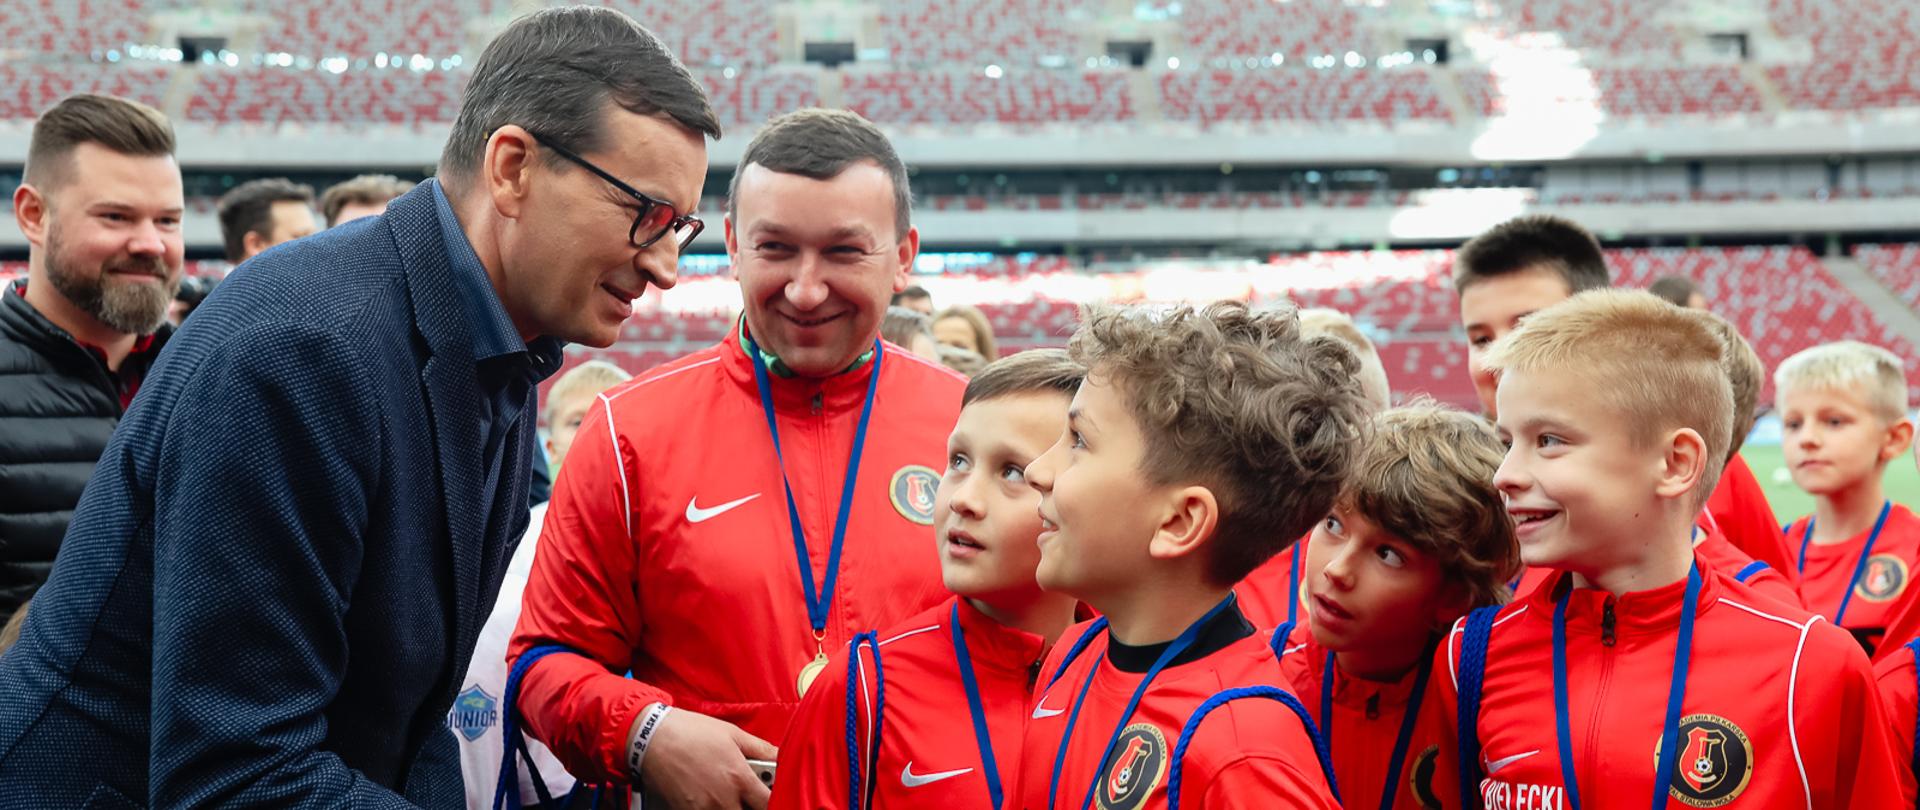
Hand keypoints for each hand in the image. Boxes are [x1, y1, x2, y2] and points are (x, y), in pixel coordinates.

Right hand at [639, 709, 777, 809]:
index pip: (768, 804)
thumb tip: (780, 756)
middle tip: (748, 796)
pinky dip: (712, 809)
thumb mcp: (732, 733)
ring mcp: (703, 809)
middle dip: (751, 806)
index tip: (769, 796)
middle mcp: (723, 799)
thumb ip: (760, 748)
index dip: (772, 801)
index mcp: (739, 778)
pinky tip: (710, 798)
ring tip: (728, 795)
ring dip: (732, 807)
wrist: (651, 738)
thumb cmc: (691, 732)